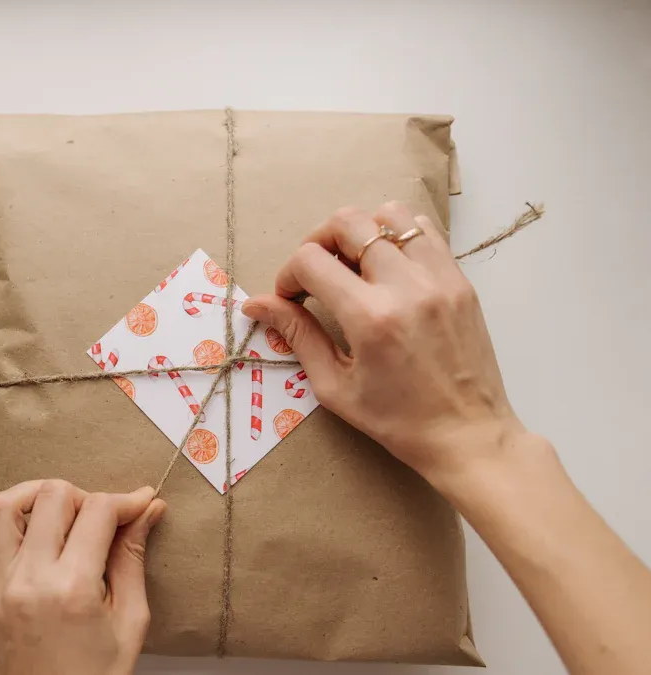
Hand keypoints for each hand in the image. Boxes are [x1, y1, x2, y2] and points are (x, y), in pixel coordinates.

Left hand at [0, 480, 165, 674]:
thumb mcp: (130, 620)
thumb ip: (133, 558)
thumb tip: (146, 511)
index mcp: (71, 589)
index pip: (98, 512)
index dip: (125, 500)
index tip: (138, 503)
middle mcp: (28, 581)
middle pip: (51, 496)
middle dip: (84, 497)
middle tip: (99, 518)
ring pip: (3, 505)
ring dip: (35, 497)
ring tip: (58, 514)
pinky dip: (0, 521)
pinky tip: (26, 534)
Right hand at [241, 202, 524, 484]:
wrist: (468, 435)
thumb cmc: (397, 421)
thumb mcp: (334, 386)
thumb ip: (297, 335)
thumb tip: (257, 304)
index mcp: (370, 318)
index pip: (311, 260)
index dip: (289, 275)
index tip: (291, 299)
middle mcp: (406, 288)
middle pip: (348, 222)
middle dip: (319, 241)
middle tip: (316, 273)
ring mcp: (439, 279)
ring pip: (390, 214)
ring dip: (361, 231)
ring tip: (354, 264)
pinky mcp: (460, 280)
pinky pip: (425, 231)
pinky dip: (398, 236)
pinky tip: (388, 267)